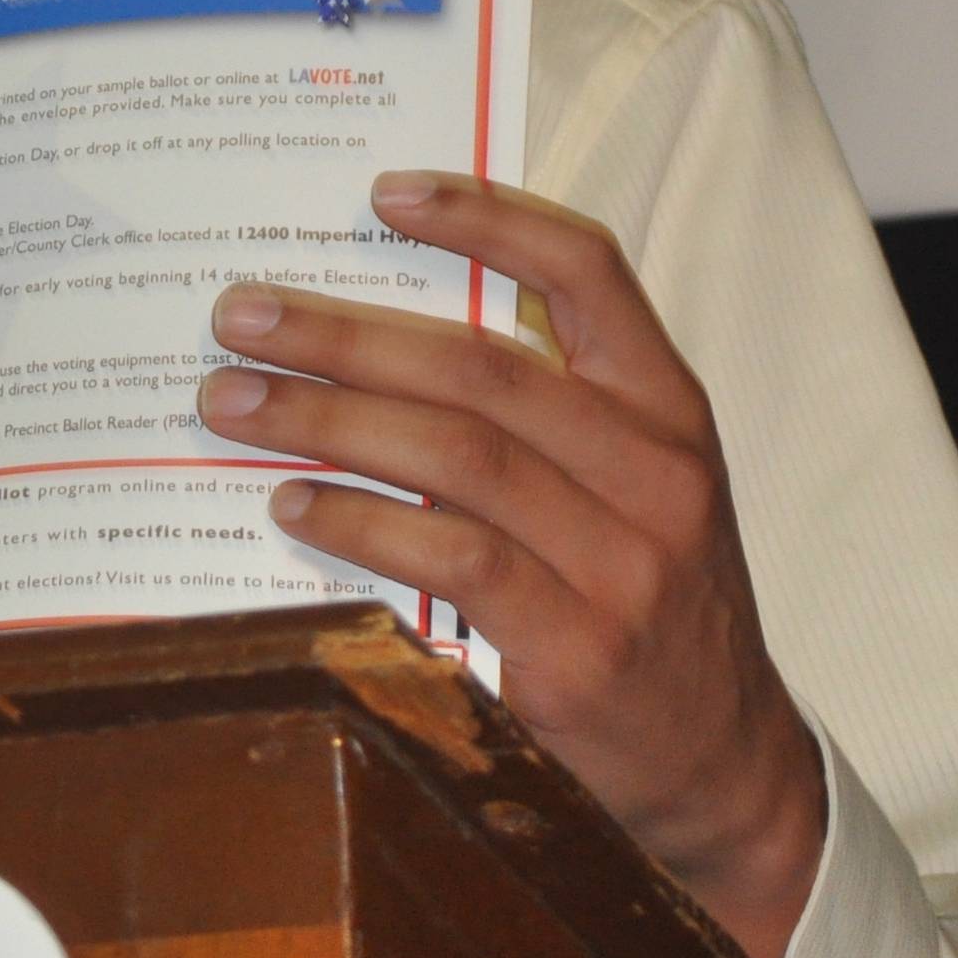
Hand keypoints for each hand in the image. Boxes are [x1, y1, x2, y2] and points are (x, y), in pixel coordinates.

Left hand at [197, 170, 826, 957]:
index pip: (587, 272)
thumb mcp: (629, 486)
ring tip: (233, 404)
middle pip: (480, 367)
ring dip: (327, 421)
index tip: (383, 191)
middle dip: (342, 335)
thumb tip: (363, 338)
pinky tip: (291, 503)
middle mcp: (656, 473)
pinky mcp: (578, 651)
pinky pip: (451, 560)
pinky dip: (359, 523)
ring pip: (457, 456)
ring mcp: (623, 564)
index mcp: (667, 409)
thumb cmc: (643, 600)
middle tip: (239, 318)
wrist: (723, 766)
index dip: (487, 216)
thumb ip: (536, 412)